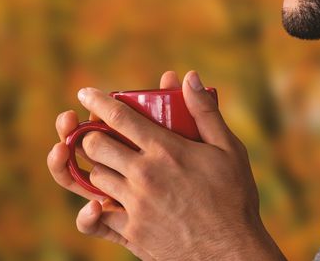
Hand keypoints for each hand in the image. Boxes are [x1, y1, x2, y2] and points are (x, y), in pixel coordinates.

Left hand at [47, 71, 284, 259]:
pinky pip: (96, 217)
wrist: (231, 252)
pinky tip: (101, 203)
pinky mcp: (131, 231)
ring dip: (98, 168)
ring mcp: (134, 205)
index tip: (85, 92)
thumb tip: (190, 77)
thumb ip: (206, 112)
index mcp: (166, 150)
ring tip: (111, 166)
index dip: (98, 101)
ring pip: (94, 177)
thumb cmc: (235, 199)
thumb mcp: (229, 150)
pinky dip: (94, 209)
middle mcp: (144, 175)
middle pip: (95, 145)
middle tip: (98, 134)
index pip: (119, 117)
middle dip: (92, 135)